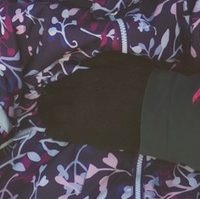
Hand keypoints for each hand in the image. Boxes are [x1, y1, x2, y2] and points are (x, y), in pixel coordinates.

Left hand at [38, 52, 168, 153]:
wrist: (155, 113)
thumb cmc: (142, 84)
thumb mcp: (123, 61)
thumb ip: (101, 61)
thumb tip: (86, 64)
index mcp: (84, 80)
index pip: (59, 85)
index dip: (52, 89)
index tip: (48, 91)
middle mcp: (76, 100)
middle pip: (51, 103)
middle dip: (45, 103)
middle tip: (44, 104)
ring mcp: (79, 120)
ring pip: (51, 120)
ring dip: (46, 117)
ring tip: (46, 117)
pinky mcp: (86, 138)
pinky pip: (61, 134)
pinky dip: (54, 130)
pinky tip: (53, 129)